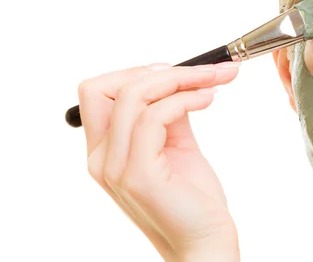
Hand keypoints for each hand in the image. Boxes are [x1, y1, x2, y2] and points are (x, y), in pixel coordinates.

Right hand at [78, 62, 240, 261]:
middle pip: (104, 87)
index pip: (98, 92)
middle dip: (157, 70)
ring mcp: (115, 168)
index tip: (177, 72)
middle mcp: (101, 159)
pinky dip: (185, 99)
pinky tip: (208, 99)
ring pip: (133, 95)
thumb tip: (177, 79)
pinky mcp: (138, 175)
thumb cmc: (194, 199)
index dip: (135, 73)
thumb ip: (168, 115)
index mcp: (106, 151)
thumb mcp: (177, 147)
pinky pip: (153, 117)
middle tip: (202, 72)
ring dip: (181, 78)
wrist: (206, 242)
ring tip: (213, 82)